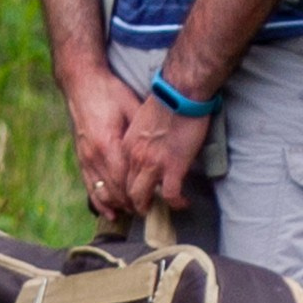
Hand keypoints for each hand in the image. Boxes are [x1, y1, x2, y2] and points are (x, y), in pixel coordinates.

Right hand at [63, 65, 141, 216]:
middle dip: (132, 204)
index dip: (139, 195)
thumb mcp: (132, 107)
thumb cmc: (109, 92)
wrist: (82, 83)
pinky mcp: (81, 157)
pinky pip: (90, 186)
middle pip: (114, 191)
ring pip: (102, 192)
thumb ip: (140, 133)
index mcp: (108, 144)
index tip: (156, 203)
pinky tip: (110, 212)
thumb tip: (159, 151)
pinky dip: (100, 201)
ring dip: (118, 205)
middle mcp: (94, 156)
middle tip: (151, 211)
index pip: (124, 180)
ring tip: (135, 212)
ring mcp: (86, 158)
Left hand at [122, 89, 210, 213]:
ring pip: (142, 197)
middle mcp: (135, 157)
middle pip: (126, 190)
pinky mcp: (173, 167)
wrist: (180, 93)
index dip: (124, 188)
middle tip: (144, 208)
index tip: (133, 193)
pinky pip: (171, 195)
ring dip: (149, 207)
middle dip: (133, 203)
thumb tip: (148, 146)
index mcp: (126, 145)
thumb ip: (140, 137)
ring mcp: (153, 164)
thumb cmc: (165, 100)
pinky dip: (176, 202)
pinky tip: (183, 203)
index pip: (119, 174)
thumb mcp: (141, 120)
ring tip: (160, 209)